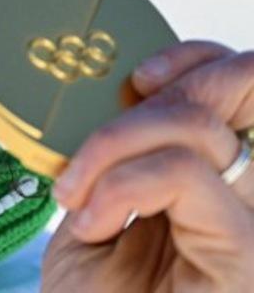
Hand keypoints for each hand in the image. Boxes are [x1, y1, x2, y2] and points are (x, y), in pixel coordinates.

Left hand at [40, 41, 253, 291]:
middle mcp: (247, 194)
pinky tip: (93, 221)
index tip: (136, 78)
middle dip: (150, 97)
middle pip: (237, 86)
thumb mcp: (95, 210)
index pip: (239, 84)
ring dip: (113, 146)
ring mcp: (252, 224)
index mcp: (218, 179)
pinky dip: (122, 184)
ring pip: (198, 127)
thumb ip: (116, 155)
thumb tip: (111, 98)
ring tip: (77, 196)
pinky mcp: (245, 255)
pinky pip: (186, 174)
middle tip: (88, 155)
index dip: (194, 59)